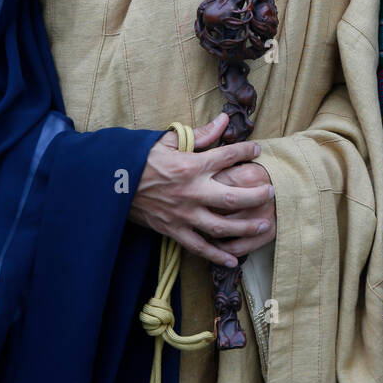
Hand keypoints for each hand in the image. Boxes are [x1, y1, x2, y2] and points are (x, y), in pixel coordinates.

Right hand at [129, 112, 275, 266]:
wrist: (110, 183)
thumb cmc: (140, 158)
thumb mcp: (168, 141)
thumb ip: (200, 134)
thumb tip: (225, 122)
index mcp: (191, 166)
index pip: (227, 157)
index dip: (246, 152)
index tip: (258, 151)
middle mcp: (191, 192)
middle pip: (233, 197)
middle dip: (256, 196)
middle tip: (271, 192)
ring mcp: (183, 214)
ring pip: (222, 226)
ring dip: (245, 227)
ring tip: (263, 224)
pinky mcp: (173, 231)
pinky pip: (200, 247)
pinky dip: (218, 255)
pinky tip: (234, 260)